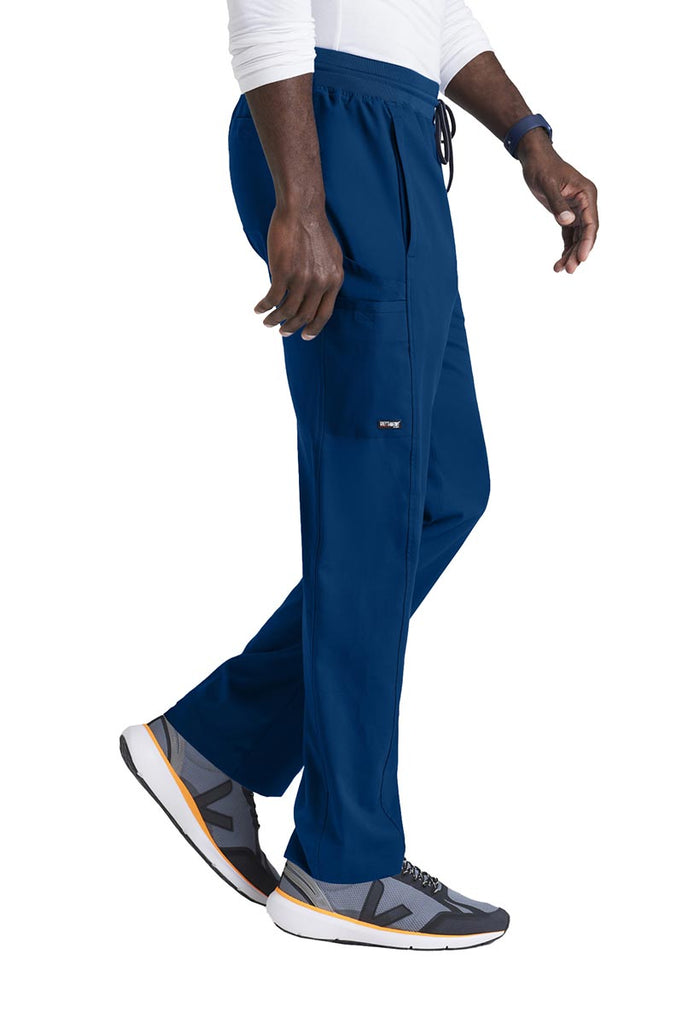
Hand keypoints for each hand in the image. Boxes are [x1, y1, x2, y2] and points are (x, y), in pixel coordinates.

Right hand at [255, 201, 343, 338]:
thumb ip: (327, 277)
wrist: (302, 209)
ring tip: (267, 322)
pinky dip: (264, 307)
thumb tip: (319, 293)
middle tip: (282, 332)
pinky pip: (272, 298)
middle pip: (304, 316)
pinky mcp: (283, 272)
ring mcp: (301, 279)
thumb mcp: (331, 256)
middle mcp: (320, 283)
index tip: (305, 335)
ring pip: (286, 311)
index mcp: (334, 280)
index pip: (324, 314)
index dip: (314, 328)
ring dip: (275, 320)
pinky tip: (258, 309)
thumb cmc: (315, 229)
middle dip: (291, 328)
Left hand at [517, 129, 598, 273]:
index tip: (581, 258)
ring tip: (561, 270)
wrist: (535, 159)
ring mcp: (577, 209)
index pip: (591, 222)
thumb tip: (568, 222)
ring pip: (578, 237)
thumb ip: (558, 204)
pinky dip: (565, 248)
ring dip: (571, 253)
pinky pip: (569, 235)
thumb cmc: (542, 168)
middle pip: (586, 233)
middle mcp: (586, 203)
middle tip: (569, 270)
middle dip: (578, 252)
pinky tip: (559, 262)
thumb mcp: (548, 185)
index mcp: (587, 194)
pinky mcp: (566, 214)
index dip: (587, 242)